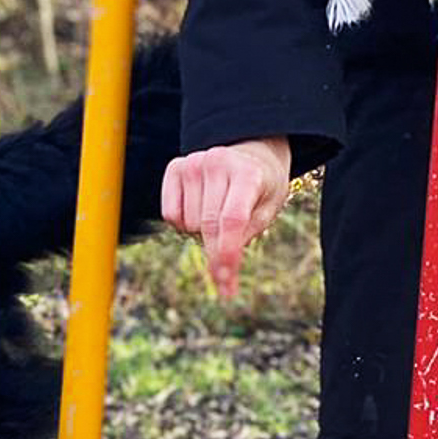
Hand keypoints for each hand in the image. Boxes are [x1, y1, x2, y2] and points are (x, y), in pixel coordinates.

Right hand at [161, 137, 291, 300]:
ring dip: (201, 233)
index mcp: (248, 173)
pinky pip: (171, 215)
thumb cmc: (261, 189)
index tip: (226, 283)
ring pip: (188, 223)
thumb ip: (245, 236)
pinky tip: (200, 211)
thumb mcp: (267, 211)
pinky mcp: (176, 167)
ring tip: (218, 217)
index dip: (226, 254)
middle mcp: (218, 162)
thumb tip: (221, 270)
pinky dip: (184, 224)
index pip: (231, 220)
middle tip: (225, 280)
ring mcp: (194, 162)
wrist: (251, 155)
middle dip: (216, 257)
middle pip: (208, 226)